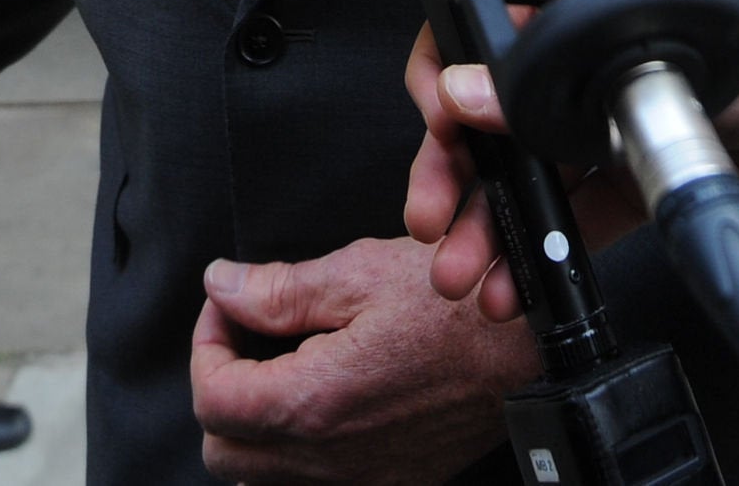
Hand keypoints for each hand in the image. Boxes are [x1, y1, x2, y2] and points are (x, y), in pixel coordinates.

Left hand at [188, 235, 535, 481]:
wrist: (533, 353)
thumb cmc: (458, 308)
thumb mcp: (360, 274)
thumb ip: (278, 289)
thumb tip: (222, 286)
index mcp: (314, 401)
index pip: (212, 398)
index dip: (206, 343)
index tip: (228, 307)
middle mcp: (330, 457)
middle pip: (224, 451)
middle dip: (221, 387)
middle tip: (248, 337)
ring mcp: (361, 480)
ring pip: (262, 479)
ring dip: (254, 426)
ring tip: (283, 368)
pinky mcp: (389, 484)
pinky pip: (314, 485)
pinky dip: (296, 453)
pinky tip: (321, 403)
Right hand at [402, 0, 738, 318]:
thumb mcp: (669, 50)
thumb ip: (561, 73)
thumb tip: (466, 89)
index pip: (483, 30)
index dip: (445, 81)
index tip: (436, 128)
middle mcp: (586, 54)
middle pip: (489, 111)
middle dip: (452, 169)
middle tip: (436, 217)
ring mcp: (610, 118)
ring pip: (525, 173)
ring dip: (488, 223)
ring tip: (465, 270)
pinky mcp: (640, 177)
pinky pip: (573, 217)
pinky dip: (539, 251)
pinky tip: (509, 283)